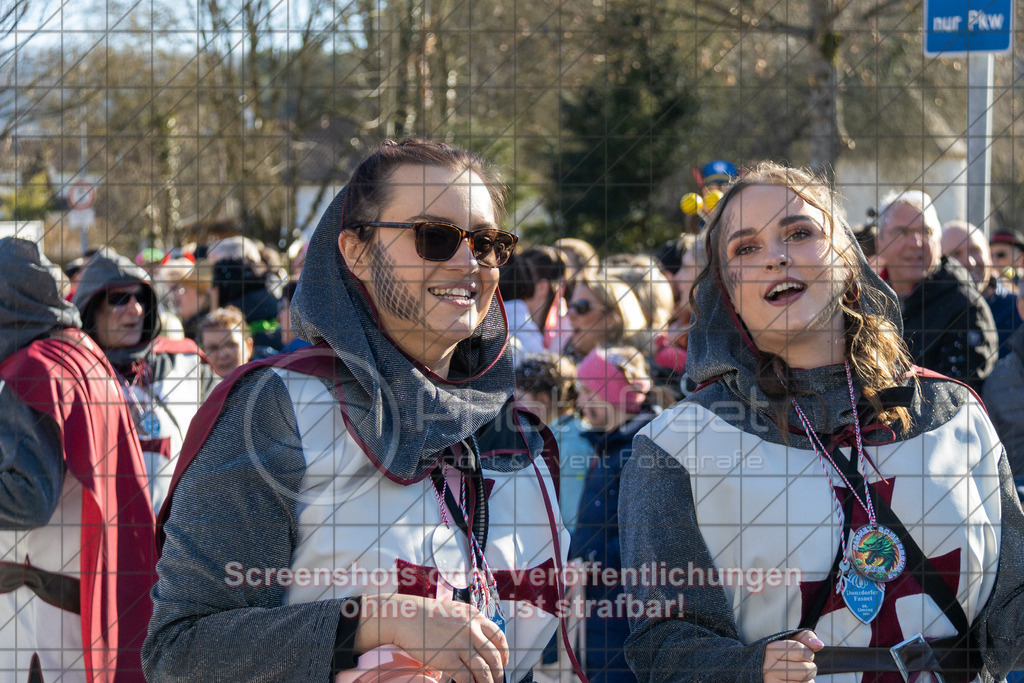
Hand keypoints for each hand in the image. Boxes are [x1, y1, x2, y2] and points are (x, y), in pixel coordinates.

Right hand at [354, 594, 508, 682]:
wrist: (406, 616)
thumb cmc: (427, 614)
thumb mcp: (455, 611)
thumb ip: (470, 622)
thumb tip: (480, 639)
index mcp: (475, 617)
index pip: (499, 637)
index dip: (504, 653)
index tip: (504, 662)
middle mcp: (472, 630)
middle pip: (494, 656)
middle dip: (498, 672)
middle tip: (498, 680)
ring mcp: (461, 645)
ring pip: (484, 670)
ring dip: (488, 682)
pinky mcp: (448, 659)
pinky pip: (466, 678)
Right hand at [762, 630, 822, 682]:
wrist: (761, 671)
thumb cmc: (778, 655)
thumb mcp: (787, 641)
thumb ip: (804, 637)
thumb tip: (819, 644)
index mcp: (770, 650)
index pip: (801, 650)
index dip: (808, 652)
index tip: (803, 653)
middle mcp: (769, 667)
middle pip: (806, 669)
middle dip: (810, 667)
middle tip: (802, 665)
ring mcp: (773, 682)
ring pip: (806, 682)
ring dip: (807, 678)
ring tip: (797, 674)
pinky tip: (795, 681)